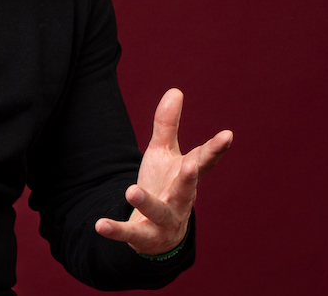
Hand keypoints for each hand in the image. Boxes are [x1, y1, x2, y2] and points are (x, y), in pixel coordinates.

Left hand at [94, 88, 232, 254]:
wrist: (159, 233)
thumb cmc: (164, 185)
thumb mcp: (163, 154)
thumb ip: (167, 125)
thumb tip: (175, 90)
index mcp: (186, 177)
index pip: (203, 160)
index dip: (216, 148)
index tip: (228, 134)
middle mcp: (181, 200)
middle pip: (187, 189)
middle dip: (189, 178)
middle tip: (190, 166)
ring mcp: (164, 220)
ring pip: (158, 212)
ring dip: (146, 202)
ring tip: (131, 191)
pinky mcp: (145, 236)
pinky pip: (130, 234)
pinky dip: (116, 230)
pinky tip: (99, 224)